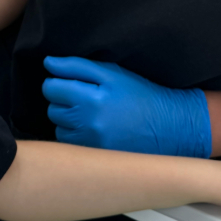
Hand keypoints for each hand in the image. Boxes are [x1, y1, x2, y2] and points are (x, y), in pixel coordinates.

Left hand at [42, 55, 211, 157]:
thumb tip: (48, 63)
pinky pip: (70, 144)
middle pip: (53, 108)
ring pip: (58, 128)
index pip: (52, 87)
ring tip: (90, 114)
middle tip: (84, 97)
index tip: (68, 82)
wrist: (171, 128)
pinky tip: (94, 129)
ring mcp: (93, 144)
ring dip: (67, 120)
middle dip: (63, 101)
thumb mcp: (113, 73)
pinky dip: (76, 136)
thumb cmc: (142, 95)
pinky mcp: (97, 157)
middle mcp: (91, 124)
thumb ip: (77, 66)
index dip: (57, 81)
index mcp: (94, 98)